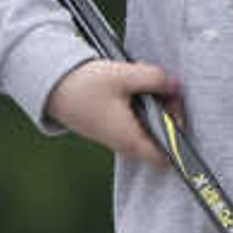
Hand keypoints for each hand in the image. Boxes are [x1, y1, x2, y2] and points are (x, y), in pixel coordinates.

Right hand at [42, 58, 179, 168]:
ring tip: (142, 83)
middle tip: (161, 87)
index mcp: (131, 139)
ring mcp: (118, 138)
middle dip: (167, 112)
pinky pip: (136, 122)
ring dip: (153, 106)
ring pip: (149, 128)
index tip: (174, 108)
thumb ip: (156, 79)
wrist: (53, 87)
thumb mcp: (125, 75)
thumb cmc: (85, 85)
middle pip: (161, 140)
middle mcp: (125, 145)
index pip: (168, 157)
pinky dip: (140, 106)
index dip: (179, 135)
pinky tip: (130, 86)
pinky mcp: (112, 129)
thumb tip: (175, 85)